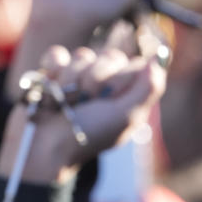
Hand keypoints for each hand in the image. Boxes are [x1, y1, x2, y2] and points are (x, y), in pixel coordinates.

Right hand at [0, 45, 165, 183]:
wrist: (45, 146)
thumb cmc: (89, 134)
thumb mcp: (126, 116)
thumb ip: (148, 88)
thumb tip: (156, 60)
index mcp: (127, 94)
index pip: (136, 64)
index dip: (123, 77)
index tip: (113, 96)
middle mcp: (106, 82)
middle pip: (110, 55)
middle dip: (95, 79)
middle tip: (87, 102)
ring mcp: (80, 76)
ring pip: (82, 55)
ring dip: (71, 81)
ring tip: (67, 103)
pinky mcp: (54, 73)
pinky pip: (57, 54)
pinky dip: (53, 70)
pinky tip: (51, 87)